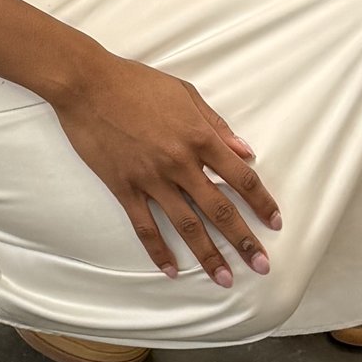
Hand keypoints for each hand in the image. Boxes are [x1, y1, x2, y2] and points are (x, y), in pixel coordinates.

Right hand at [53, 49, 280, 285]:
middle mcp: (180, 162)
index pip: (241, 177)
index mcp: (199, 137)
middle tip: (261, 265)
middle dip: (244, 240)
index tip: (274, 222)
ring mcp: (151, 178)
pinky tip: (170, 270)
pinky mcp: (124, 188)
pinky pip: (145, 226)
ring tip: (224, 279)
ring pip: (186, 225)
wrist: (87, 84)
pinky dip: (158, 250)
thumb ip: (217, 125)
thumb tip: (245, 151)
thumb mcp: (185, 93)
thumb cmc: (137, 82)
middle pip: (219, 209)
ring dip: (208, 255)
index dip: (261, 202)